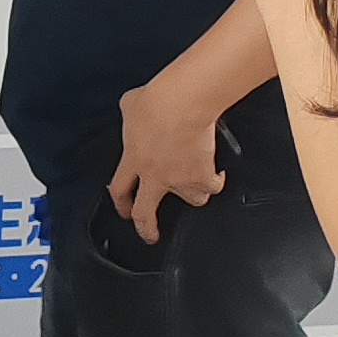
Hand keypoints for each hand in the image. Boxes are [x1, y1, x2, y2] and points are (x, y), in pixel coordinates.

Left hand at [110, 75, 227, 243]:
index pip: (119, 190)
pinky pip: (213, 187)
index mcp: (132, 159)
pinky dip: (217, 182)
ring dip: (194, 194)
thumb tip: (134, 107)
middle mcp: (155, 176)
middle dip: (147, 229)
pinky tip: (217, 175)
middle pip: (145, 214)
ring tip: (196, 187)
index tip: (125, 210)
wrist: (184, 103)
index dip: (121, 202)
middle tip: (150, 235)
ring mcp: (180, 180)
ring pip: (190, 201)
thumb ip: (130, 114)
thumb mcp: (131, 104)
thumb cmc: (158, 100)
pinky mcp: (203, 176)